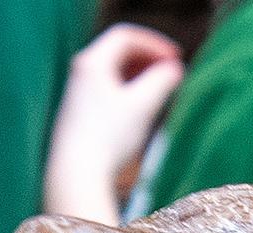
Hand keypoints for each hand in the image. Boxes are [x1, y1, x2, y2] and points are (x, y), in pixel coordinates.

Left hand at [44, 24, 184, 221]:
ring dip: (139, 75)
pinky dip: (127, 90)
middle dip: (148, 58)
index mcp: (91, 63)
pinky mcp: (77, 114)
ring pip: (113, 72)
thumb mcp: (143, 105)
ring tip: (161, 89)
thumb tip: (174, 69)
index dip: (154, 43)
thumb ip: (163, 80)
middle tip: (172, 71)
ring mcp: (76, 94)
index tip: (176, 57)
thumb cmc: (108, 139)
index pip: (125, 36)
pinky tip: (141, 108)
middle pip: (118, 52)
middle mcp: (79, 73)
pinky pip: (107, 89)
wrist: (76, 175)